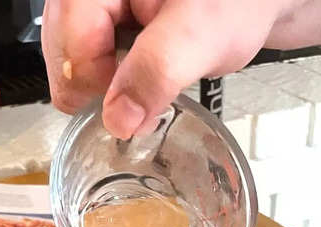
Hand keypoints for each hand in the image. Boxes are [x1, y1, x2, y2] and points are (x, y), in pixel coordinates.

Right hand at [42, 0, 290, 138]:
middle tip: (130, 109)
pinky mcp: (111, 19)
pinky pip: (92, 55)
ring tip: (137, 94)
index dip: (94, 80)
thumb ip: (155, 73)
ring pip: (74, 53)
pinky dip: (111, 79)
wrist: (260, 4)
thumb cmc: (238, 3)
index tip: (125, 112)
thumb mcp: (199, 37)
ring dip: (102, 84)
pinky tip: (135, 85)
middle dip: (94, 83)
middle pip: (61, 43)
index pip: (70, 31)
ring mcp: (102, 5)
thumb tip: (117, 121)